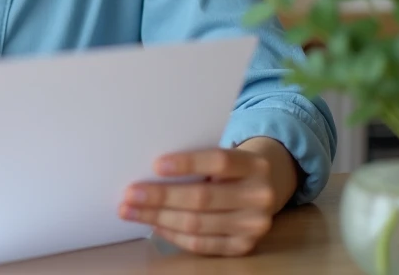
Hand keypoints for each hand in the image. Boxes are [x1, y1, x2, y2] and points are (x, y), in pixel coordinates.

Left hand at [118, 142, 292, 256]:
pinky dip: (173, 235)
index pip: (219, 161)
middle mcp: (259, 196)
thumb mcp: (225, 153)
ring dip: (158, 218)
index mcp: (254, 164)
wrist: (268, 185)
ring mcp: (254, 225)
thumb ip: (198, 158)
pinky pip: (202, 244)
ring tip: (131, 211)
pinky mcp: (244, 246)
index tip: (155, 165)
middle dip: (161, 197)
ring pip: (198, 224)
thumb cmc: (232, 166)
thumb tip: (148, 169)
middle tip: (129, 194)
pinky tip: (154, 225)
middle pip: (203, 197)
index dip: (187, 163)